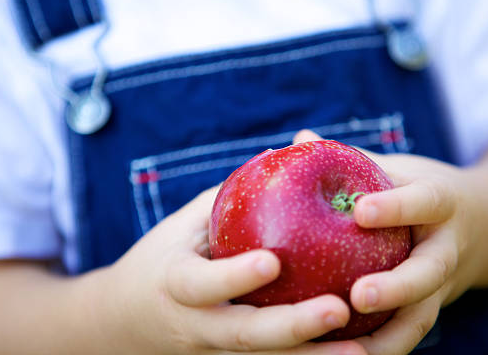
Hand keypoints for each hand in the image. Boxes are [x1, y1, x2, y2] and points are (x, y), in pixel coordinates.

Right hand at [97, 186, 366, 354]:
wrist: (128, 320)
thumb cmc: (163, 257)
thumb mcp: (182, 225)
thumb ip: (227, 198)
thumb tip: (281, 153)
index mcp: (176, 284)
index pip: (202, 284)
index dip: (234, 276)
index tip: (273, 261)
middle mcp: (196, 325)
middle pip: (244, 335)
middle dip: (291, 326)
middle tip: (337, 310)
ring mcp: (216, 351)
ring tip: (359, 351)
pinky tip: (353, 354)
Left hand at [294, 130, 487, 354]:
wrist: (480, 226)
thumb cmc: (421, 192)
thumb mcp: (398, 169)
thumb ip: (355, 160)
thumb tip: (300, 139)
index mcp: (441, 203)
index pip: (425, 202)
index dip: (396, 207)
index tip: (361, 211)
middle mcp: (446, 248)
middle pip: (429, 273)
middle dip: (398, 287)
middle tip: (358, 295)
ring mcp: (441, 285)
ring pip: (422, 316)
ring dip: (390, 337)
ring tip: (350, 349)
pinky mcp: (429, 309)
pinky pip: (406, 334)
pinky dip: (381, 348)